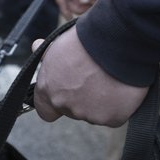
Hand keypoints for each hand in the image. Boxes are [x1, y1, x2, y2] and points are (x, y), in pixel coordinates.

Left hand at [32, 26, 147, 126]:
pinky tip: (123, 88)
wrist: (119, 42)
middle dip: (83, 98)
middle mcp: (64, 105)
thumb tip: (36, 45)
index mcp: (47, 89)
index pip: (45, 110)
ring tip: (111, 80)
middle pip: (73, 110)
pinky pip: (115, 116)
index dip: (56, 104)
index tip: (67, 93)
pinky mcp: (110, 119)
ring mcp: (88, 114)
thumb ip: (48, 54)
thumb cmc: (87, 40)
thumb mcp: (60, 43)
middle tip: (96, 79)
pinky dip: (120, 106)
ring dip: (102, 102)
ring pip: (95, 113)